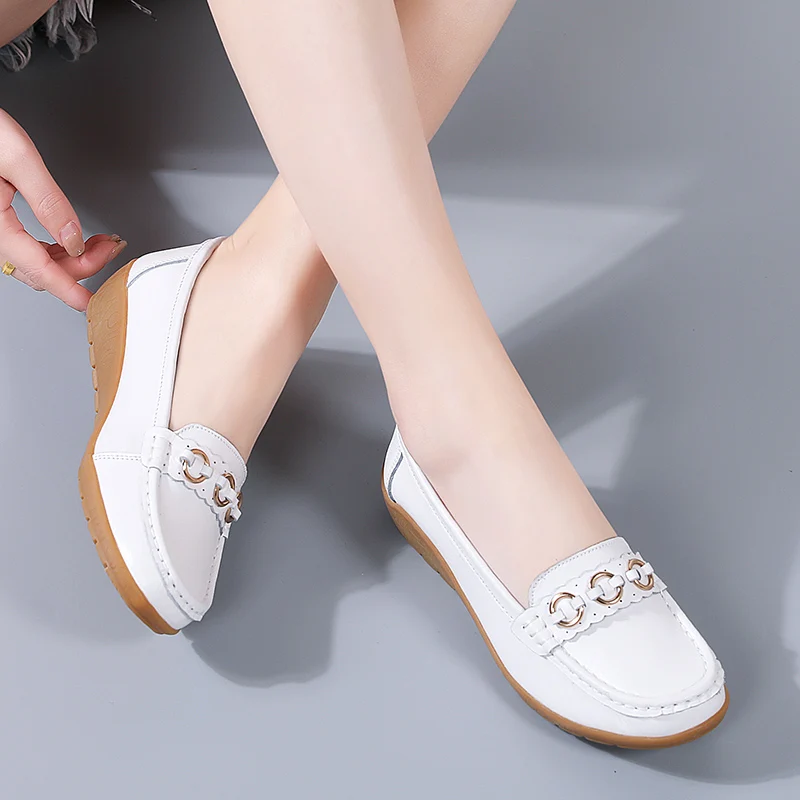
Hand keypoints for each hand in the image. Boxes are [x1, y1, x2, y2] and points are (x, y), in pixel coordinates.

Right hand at [0, 109, 126, 311]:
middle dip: (81, 266)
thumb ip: (48, 201)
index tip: (89, 303)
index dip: (69, 289)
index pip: (38, 269)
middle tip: (109, 248)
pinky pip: (28, 246)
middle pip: (40, 269)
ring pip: (35, 260)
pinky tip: (73, 239)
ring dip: (71, 258)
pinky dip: (56, 248)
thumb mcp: (17, 158)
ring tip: (100, 243)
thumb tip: (73, 237)